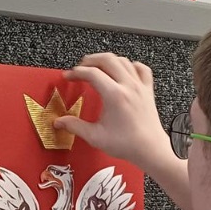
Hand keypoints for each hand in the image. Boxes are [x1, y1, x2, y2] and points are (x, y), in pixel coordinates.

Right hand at [53, 54, 170, 169]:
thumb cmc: (127, 144)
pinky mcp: (148, 91)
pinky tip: (124, 71)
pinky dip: (130, 65)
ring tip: (97, 67)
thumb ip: (75, 126)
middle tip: (81, 68)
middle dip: (90, 60)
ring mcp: (140, 87)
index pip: (92, 73)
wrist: (150, 150)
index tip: (69, 76)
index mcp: (115, 95)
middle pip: (108, 60)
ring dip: (108, 60)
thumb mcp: (96, 136)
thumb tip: (60, 122)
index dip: (76, 72)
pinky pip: (141, 69)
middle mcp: (128, 87)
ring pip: (123, 61)